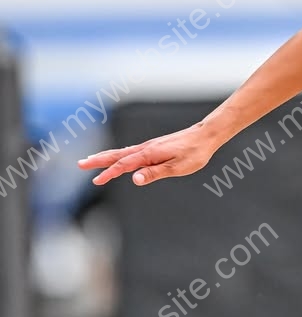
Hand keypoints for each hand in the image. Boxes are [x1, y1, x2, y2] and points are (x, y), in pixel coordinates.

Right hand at [77, 122, 219, 187]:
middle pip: (117, 155)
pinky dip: (119, 154)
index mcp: (149, 154)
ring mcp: (149, 146)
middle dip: (99, 160)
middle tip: (80, 164)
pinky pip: (131, 151)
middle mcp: (146, 148)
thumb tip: (134, 179)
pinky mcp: (154, 147)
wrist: (205, 135)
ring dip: (106, 156)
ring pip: (122, 152)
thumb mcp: (177, 167)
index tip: (96, 181)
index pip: (124, 165)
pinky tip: (117, 157)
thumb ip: (155, 173)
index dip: (109, 173)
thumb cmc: (195, 153)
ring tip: (91, 159)